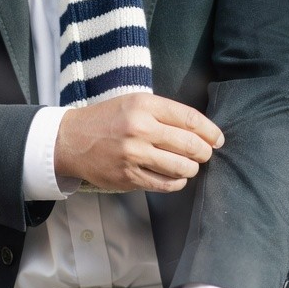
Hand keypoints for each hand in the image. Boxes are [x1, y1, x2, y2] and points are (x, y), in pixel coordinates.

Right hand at [54, 93, 223, 192]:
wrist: (71, 140)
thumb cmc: (107, 120)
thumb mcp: (134, 103)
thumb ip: (164, 114)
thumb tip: (201, 132)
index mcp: (144, 105)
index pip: (190, 119)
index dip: (210, 131)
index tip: (217, 139)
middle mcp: (140, 129)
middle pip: (190, 144)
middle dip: (203, 152)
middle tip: (204, 154)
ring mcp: (134, 155)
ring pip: (181, 167)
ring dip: (191, 169)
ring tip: (189, 166)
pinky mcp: (128, 176)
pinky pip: (165, 184)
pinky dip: (177, 182)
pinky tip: (176, 177)